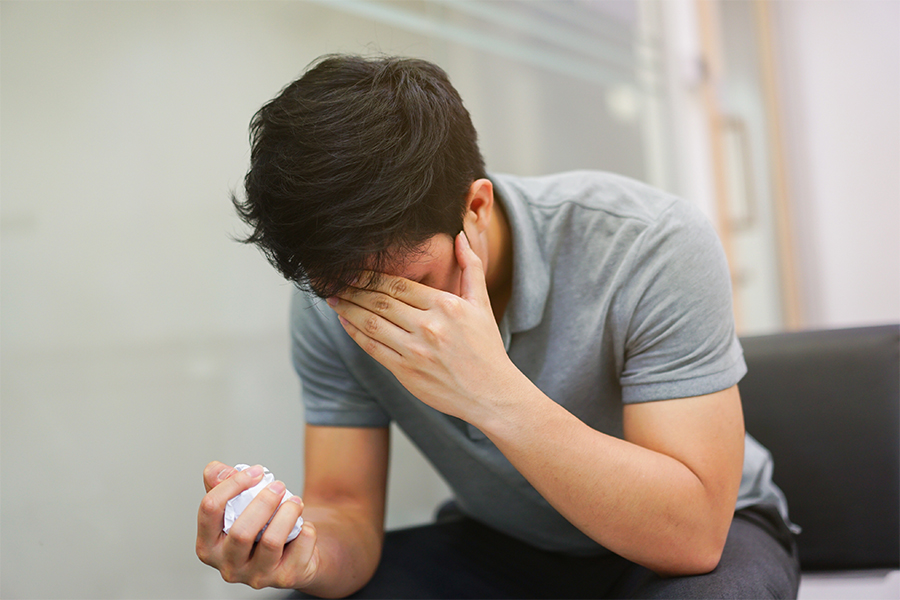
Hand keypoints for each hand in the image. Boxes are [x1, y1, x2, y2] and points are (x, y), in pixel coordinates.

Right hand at [196, 461, 319, 589]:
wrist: (293, 553)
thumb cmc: (261, 527)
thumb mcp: (237, 504)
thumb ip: (222, 484)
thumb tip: (215, 470)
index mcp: (208, 545)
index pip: (210, 509)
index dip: (232, 484)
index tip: (255, 471)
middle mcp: (228, 565)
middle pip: (241, 532)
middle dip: (264, 502)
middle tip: (278, 486)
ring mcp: (256, 576)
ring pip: (271, 541)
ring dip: (288, 513)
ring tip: (295, 501)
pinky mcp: (285, 578)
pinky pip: (299, 546)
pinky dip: (306, 529)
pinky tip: (302, 526)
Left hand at [327, 223, 521, 424]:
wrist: (491, 394)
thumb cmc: (486, 348)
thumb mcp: (482, 304)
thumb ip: (471, 267)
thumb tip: (460, 236)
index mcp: (445, 305)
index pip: (399, 285)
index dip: (372, 276)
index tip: (353, 270)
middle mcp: (429, 326)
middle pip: (381, 301)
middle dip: (354, 289)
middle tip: (335, 280)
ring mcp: (415, 350)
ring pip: (372, 323)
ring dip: (348, 308)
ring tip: (332, 298)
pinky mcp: (405, 371)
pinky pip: (373, 348)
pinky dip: (355, 333)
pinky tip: (345, 321)